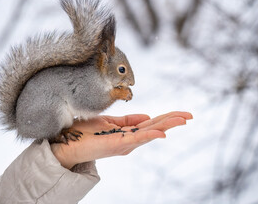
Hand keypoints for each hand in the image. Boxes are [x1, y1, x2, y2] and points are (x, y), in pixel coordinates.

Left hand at [51, 111, 192, 168]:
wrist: (67, 142)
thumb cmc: (86, 132)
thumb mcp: (109, 121)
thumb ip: (127, 120)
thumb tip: (147, 116)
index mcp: (128, 132)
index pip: (152, 123)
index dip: (166, 118)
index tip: (181, 114)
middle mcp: (130, 139)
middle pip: (155, 127)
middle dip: (172, 121)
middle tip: (189, 115)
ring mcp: (125, 143)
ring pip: (150, 132)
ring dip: (167, 125)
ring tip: (183, 120)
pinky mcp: (117, 144)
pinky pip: (136, 139)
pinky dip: (150, 136)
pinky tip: (162, 133)